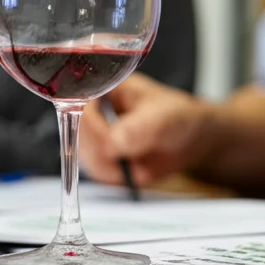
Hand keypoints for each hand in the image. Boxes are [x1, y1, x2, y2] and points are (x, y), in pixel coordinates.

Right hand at [81, 74, 209, 185]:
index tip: (108, 141)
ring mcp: (96, 136)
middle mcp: (95, 111)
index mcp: (105, 88)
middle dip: (99, 149)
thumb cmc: (177, 117)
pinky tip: (131, 170)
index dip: (89, 124)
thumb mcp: (164, 118)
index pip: (79, 103)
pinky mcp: (102, 157)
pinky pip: (96, 171)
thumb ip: (139, 127)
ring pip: (84, 154)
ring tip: (132, 162)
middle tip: (124, 154)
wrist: (188, 140)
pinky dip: (112, 176)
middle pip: (76, 132)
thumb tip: (114, 141)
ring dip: (106, 165)